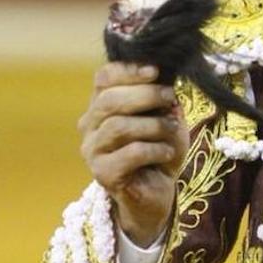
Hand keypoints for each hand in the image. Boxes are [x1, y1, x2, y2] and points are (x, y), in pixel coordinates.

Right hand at [78, 62, 187, 246]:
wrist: (158, 191)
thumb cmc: (160, 149)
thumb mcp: (167, 118)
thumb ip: (163, 100)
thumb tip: (165, 83)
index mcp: (103, 105)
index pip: (104, 78)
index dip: (128, 70)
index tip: (155, 70)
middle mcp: (91, 125)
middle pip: (109, 100)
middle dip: (145, 95)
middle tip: (169, 97)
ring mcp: (93, 150)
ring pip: (118, 127)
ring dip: (153, 125)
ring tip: (172, 129)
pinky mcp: (102, 173)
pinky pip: (129, 153)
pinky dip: (154, 149)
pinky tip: (167, 153)